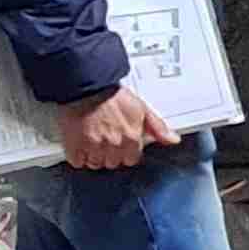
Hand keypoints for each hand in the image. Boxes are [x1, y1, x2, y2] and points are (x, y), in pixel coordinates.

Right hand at [58, 84, 178, 170]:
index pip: (131, 159)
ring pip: (96, 164)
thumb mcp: (141, 107)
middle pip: (113, 162)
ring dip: (93, 155)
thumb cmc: (111, 94)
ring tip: (92, 138)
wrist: (86, 86)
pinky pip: (77, 162)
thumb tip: (173, 140)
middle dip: (110, 153)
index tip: (119, 142)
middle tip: (104, 137)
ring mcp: (93, 147)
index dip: (125, 150)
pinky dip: (78, 155)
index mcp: (131, 138)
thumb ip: (158, 127)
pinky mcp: (75, 147)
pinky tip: (80, 143)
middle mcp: (114, 145)